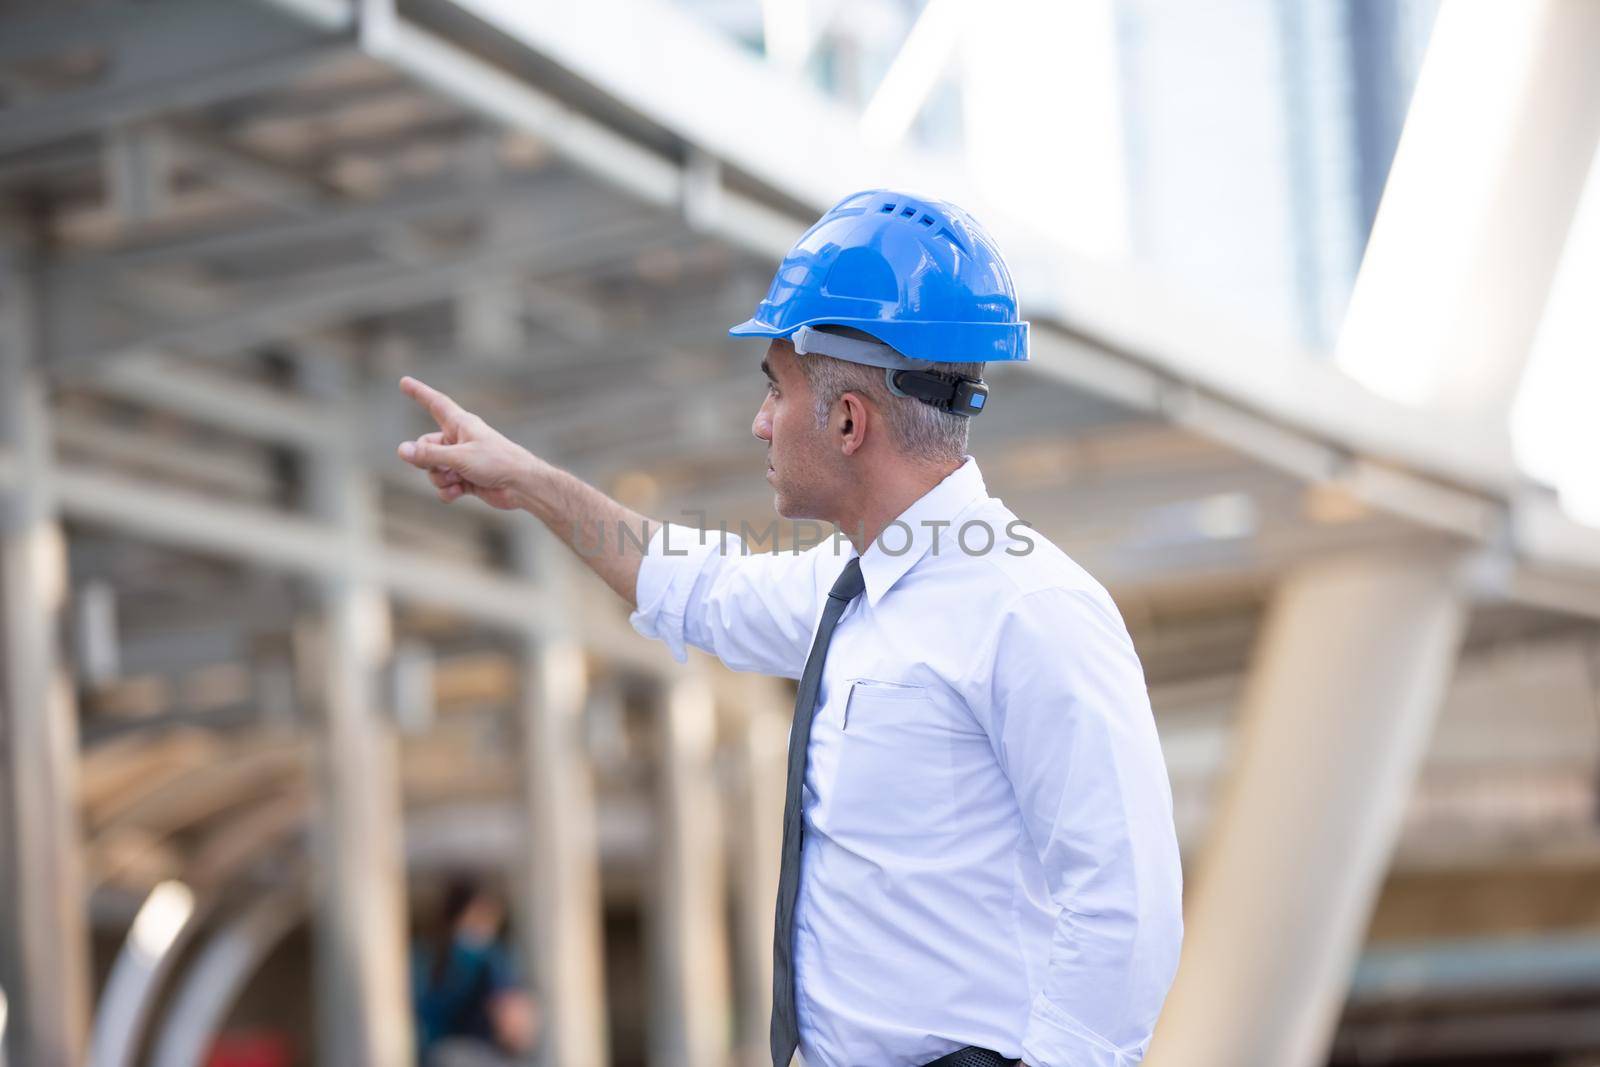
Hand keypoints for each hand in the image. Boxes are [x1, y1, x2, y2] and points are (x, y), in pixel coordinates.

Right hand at [396, 376, 537, 510]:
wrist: (522, 485)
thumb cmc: (497, 462)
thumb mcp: (459, 457)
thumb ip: (429, 455)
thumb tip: (402, 450)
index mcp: (460, 424)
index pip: (435, 403)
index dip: (419, 393)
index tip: (404, 381)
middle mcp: (459, 439)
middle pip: (426, 446)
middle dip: (428, 461)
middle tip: (444, 468)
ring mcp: (462, 460)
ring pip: (433, 469)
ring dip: (440, 479)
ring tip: (457, 480)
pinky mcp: (466, 479)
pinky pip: (444, 485)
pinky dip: (448, 491)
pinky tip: (459, 492)